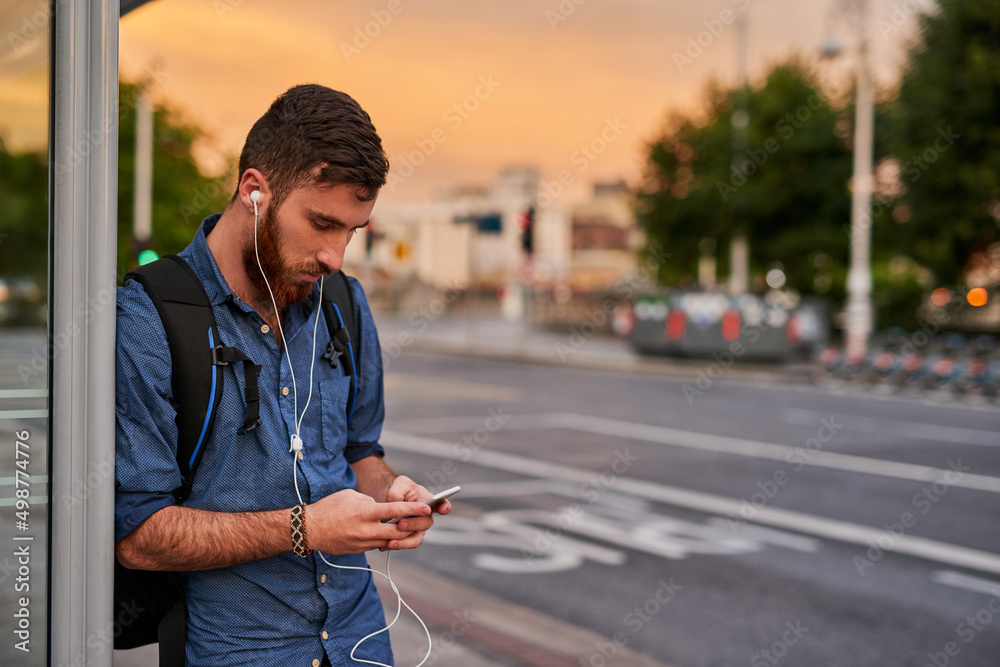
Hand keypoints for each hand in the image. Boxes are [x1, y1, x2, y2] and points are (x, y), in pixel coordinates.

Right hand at [305, 489, 430, 554]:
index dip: (414, 509)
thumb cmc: (330, 507)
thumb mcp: (351, 495)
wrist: (309, 529)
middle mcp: (366, 529)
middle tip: (422, 519)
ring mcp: (363, 543)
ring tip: (408, 526)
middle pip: (398, 531)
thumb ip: (370, 501)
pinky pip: (378, 546)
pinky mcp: (359, 551)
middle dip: (413, 526)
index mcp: (365, 512)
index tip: (427, 507)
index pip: (395, 510)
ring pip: (390, 541)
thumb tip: (383, 508)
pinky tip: (389, 533)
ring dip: (401, 535)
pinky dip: (386, 539)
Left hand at [380, 476, 451, 549]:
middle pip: (426, 522)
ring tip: (391, 540)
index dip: (444, 507)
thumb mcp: (398, 484)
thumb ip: (397, 491)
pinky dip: (396, 545)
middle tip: (400, 524)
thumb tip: (394, 501)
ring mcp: (418, 528)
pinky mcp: (408, 537)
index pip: (441, 503)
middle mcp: (425, 516)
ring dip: (405, 540)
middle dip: (414, 524)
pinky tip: (386, 545)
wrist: (388, 502)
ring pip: (417, 538)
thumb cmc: (398, 490)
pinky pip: (406, 544)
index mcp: (427, 500)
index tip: (442, 509)